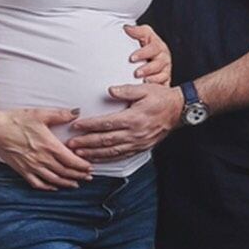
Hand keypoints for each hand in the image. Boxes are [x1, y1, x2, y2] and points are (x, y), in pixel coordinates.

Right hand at [0, 108, 91, 190]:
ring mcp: (32, 167)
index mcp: (49, 146)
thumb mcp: (40, 114)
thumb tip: (76, 112)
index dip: (83, 165)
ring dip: (67, 183)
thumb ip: (59, 115)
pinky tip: (54, 186)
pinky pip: (38, 183)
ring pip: (54, 180)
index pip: (72, 161)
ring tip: (75, 184)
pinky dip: (49, 187)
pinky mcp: (23, 170)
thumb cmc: (17, 121)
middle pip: (65, 172)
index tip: (90, 167)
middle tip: (88, 177)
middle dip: (79, 175)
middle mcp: (43, 159)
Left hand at [66, 84, 182, 160]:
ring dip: (94, 153)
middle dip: (86, 143)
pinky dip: (108, 158)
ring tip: (79, 154)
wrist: (178, 110)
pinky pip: (121, 155)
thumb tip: (109, 90)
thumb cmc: (160, 98)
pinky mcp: (141, 148)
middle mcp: (135, 133)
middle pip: (106, 140)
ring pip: (112, 151)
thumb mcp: (144, 89)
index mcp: (133, 118)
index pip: (106, 123)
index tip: (76, 126)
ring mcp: (138, 142)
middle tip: (70, 144)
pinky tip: (97, 159)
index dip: (90, 125)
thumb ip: (126, 90)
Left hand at [125, 24, 171, 85]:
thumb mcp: (144, 35)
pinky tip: (150, 86)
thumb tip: (127, 28)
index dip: (143, 53)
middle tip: (136, 73)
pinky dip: (158, 86)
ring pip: (163, 75)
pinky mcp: (165, 79)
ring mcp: (166, 69)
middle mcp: (164, 58)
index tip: (132, 58)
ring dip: (152, 78)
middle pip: (159, 63)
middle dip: (147, 68)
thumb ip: (137, 31)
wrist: (152, 57)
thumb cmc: (147, 45)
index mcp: (158, 46)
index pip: (153, 48)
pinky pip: (164, 84)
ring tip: (143, 81)